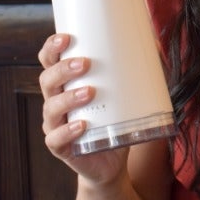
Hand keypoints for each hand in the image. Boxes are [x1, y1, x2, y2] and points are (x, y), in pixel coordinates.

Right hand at [37, 33, 130, 185]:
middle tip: (85, 64)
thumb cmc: (114, 122)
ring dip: (68, 98)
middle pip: (47, 80)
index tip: (66, 38)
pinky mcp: (61, 148)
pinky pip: (56, 139)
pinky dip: (67, 131)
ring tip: (90, 92)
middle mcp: (55, 102)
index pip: (49, 61)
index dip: (52, 48)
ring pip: (51, 108)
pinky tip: (82, 125)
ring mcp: (55, 126)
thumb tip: (152, 42)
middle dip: (63, 69)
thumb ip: (131, 71)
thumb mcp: (122, 95)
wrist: (112, 162)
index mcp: (65, 85)